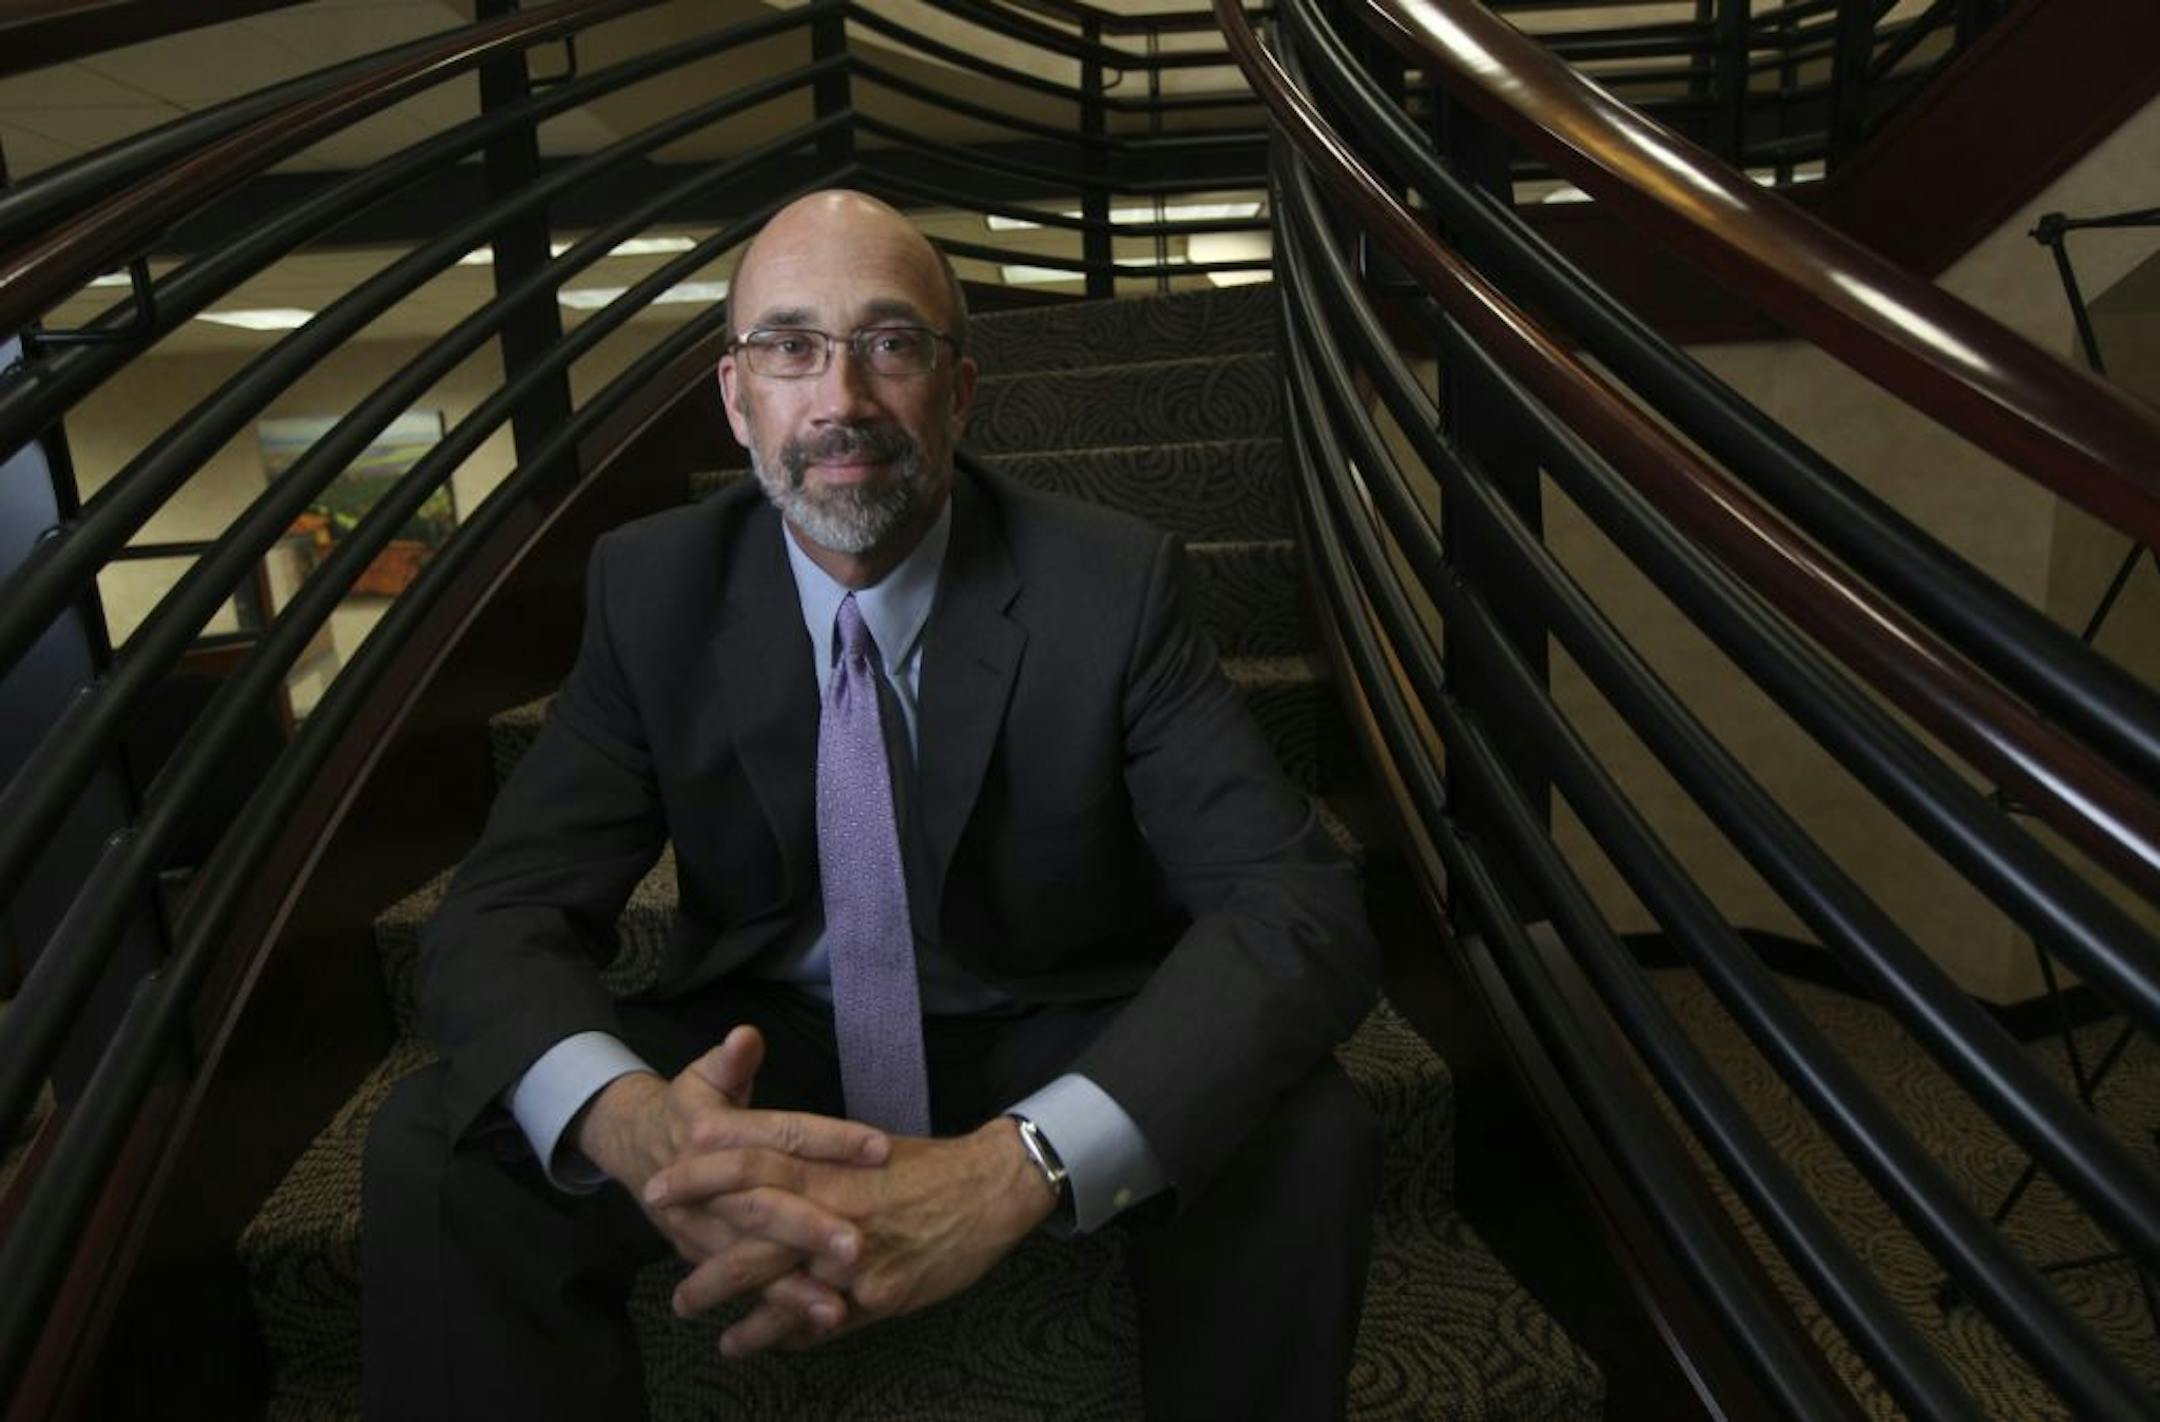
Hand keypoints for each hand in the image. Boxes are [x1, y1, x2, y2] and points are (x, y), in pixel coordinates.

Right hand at [575, 1027, 889, 1327]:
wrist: (630, 1145)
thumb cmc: (686, 1105)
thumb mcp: (703, 1075)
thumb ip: (730, 1060)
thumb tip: (745, 1037)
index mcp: (714, 1134)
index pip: (779, 1136)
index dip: (829, 1139)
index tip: (880, 1146)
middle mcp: (707, 1187)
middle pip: (763, 1207)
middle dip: (810, 1228)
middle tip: (859, 1244)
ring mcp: (703, 1229)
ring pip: (751, 1260)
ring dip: (794, 1284)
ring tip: (840, 1305)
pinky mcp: (705, 1257)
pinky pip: (746, 1286)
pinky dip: (779, 1308)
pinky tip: (821, 1323)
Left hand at [644, 1116, 1059, 1354]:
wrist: (991, 1189)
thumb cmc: (927, 1167)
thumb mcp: (864, 1150)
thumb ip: (814, 1167)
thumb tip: (761, 1174)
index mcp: (831, 1166)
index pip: (752, 1164)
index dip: (702, 1175)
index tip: (660, 1187)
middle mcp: (836, 1211)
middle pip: (753, 1234)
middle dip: (703, 1261)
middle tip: (671, 1284)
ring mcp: (857, 1259)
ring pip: (780, 1288)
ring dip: (736, 1311)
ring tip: (701, 1322)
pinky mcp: (880, 1295)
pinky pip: (819, 1322)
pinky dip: (783, 1334)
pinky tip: (755, 1343)